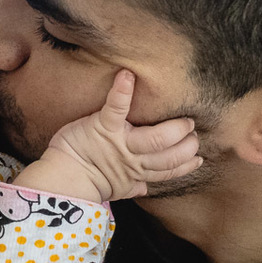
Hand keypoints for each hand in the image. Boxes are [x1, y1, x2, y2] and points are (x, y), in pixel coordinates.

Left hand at [38, 70, 201, 201]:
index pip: (169, 170)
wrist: (63, 177)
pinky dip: (123, 90)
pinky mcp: (103, 126)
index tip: (198, 156)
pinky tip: (129, 75)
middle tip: (191, 131)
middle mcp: (132, 160)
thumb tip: (146, 187)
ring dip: (173, 127)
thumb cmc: (89, 179)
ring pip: (155, 137)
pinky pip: (116, 107)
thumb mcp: (116, 188)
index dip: (186, 163)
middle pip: (168, 154)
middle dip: (185, 143)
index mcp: (137, 173)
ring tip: (184, 118)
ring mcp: (119, 142)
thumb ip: (134, 185)